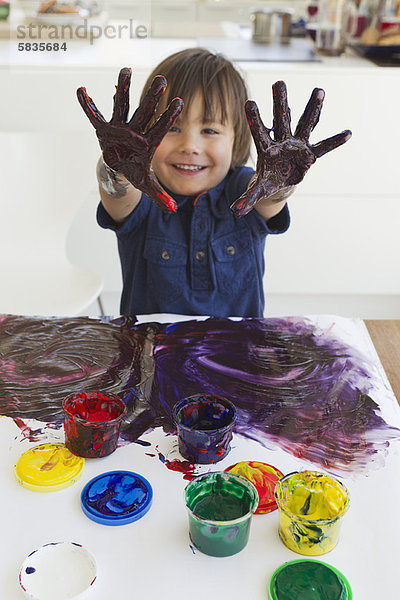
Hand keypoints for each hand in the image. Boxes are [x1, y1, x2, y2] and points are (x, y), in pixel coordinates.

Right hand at [77, 68, 182, 212]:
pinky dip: (87, 105)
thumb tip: (173, 210)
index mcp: (148, 142)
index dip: (169, 116)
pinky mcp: (104, 128)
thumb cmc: (135, 172)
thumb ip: (160, 196)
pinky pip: (94, 115)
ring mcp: (120, 127)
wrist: (121, 168)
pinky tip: (81, 91)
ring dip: (123, 88)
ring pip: (122, 105)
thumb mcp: (147, 185)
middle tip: (162, 80)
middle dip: (152, 97)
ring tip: (126, 69)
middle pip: (145, 112)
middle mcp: (135, 130)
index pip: (161, 128)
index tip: (180, 102)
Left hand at [231, 81, 351, 216]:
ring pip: (304, 124)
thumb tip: (235, 212)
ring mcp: (297, 145)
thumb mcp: (257, 191)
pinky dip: (334, 142)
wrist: (280, 182)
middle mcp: (282, 142)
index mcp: (266, 149)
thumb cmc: (267, 181)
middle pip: (280, 120)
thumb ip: (247, 199)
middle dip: (280, 103)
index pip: (259, 133)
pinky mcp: (310, 154)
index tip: (250, 102)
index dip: (255, 119)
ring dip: (312, 109)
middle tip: (279, 82)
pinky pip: (324, 147)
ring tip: (319, 90)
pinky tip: (348, 133)